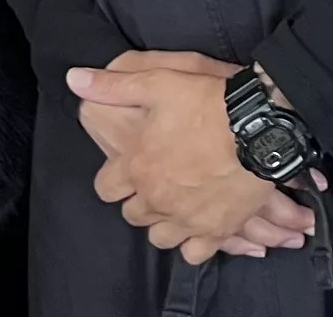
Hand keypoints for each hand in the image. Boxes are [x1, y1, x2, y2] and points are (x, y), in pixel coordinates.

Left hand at [69, 51, 315, 264]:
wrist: (259, 127)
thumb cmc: (206, 102)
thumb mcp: (157, 81)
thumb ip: (112, 86)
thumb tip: (73, 79)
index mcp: (136, 167)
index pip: (105, 188)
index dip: (114, 178)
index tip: (126, 168)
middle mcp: (156, 199)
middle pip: (133, 215)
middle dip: (139, 199)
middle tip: (155, 181)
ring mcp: (187, 220)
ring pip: (160, 237)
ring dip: (163, 222)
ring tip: (174, 204)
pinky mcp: (217, 231)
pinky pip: (194, 254)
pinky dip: (193, 243)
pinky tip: (198, 226)